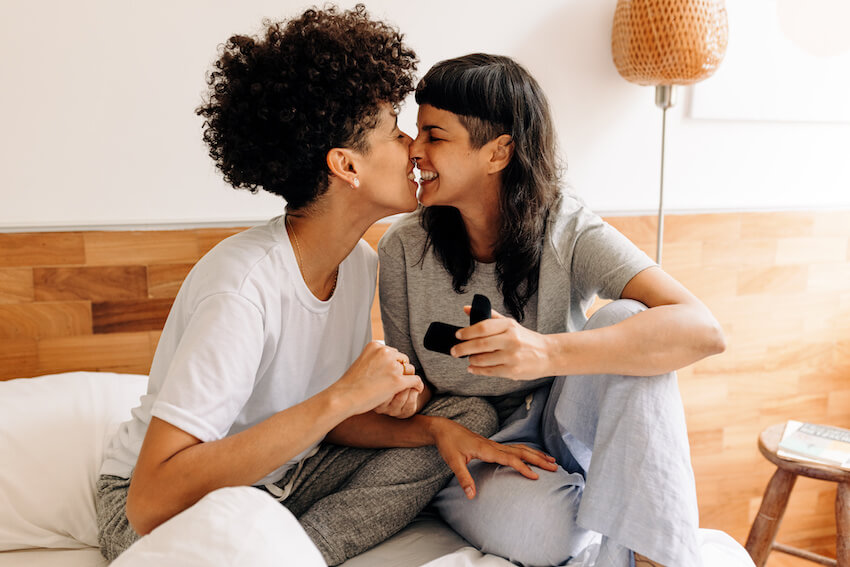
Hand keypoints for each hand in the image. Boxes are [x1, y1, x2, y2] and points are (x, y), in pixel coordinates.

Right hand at [335, 341, 421, 415]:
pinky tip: (416, 389)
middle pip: (403, 360)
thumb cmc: (351, 384)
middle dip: (400, 370)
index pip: (393, 352)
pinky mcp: (397, 381)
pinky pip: (415, 380)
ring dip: (406, 378)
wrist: (344, 397)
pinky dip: (417, 385)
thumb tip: (387, 364)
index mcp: (376, 346)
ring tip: (398, 388)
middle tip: (391, 382)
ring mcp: (392, 366)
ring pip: (410, 370)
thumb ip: (375, 359)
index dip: (392, 364)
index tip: (387, 373)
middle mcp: (385, 352)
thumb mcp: (361, 362)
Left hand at [429, 418, 557, 498]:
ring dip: (536, 454)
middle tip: (555, 467)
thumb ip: (463, 478)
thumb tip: (471, 496)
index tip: (536, 477)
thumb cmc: (448, 444)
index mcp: (486, 449)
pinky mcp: (494, 445)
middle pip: (521, 452)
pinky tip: (534, 456)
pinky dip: (528, 452)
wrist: (444, 429)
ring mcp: (495, 444)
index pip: (510, 459)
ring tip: (552, 461)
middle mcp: (494, 445)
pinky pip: (515, 448)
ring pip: (520, 449)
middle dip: (539, 460)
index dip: (523, 468)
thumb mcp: (453, 462)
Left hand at [451, 307, 552, 380]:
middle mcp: (511, 340)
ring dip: (471, 360)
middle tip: (454, 351)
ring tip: (469, 358)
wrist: (548, 354)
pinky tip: (473, 368)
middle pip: (480, 344)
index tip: (457, 335)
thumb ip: (489, 316)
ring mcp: (512, 356)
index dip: (467, 332)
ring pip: (482, 359)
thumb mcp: (510, 324)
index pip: (483, 327)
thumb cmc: (526, 339)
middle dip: (463, 348)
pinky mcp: (513, 371)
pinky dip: (477, 370)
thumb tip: (466, 308)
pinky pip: (489, 371)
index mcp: (509, 326)